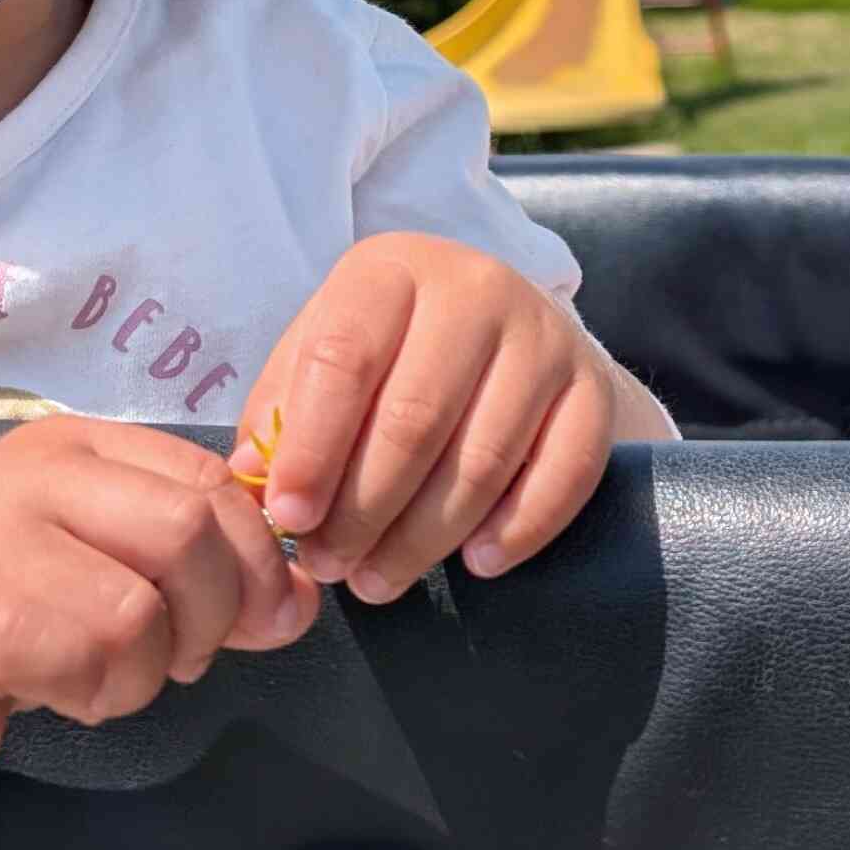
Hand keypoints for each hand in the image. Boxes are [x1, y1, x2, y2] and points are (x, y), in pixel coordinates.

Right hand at [0, 414, 315, 805]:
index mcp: (77, 447)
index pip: (213, 480)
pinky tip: (65, 697)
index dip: (260, 558)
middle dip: (213, 618)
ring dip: (146, 673)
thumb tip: (302, 601)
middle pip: (190, 532)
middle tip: (177, 661)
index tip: (264, 621)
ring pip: (138, 608)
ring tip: (103, 682)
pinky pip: (77, 654)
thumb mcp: (107, 576)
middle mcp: (32, 474)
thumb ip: (201, 576)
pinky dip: (95, 694)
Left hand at [234, 232, 614, 603]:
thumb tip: (256, 482)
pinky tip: (476, 563)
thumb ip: (282, 414)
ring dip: (424, 538)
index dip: (311, 448)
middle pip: (413, 418)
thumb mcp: (325, 357)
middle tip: (333, 566)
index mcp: (393, 270)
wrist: (511, 339)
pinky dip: (518, 530)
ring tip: (381, 579)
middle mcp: (475, 288)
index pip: (344, 358)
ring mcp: (544, 336)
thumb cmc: (394, 357)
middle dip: (363, 510)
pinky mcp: (593, 387)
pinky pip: (562, 474)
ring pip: (481, 458)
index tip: (288, 518)